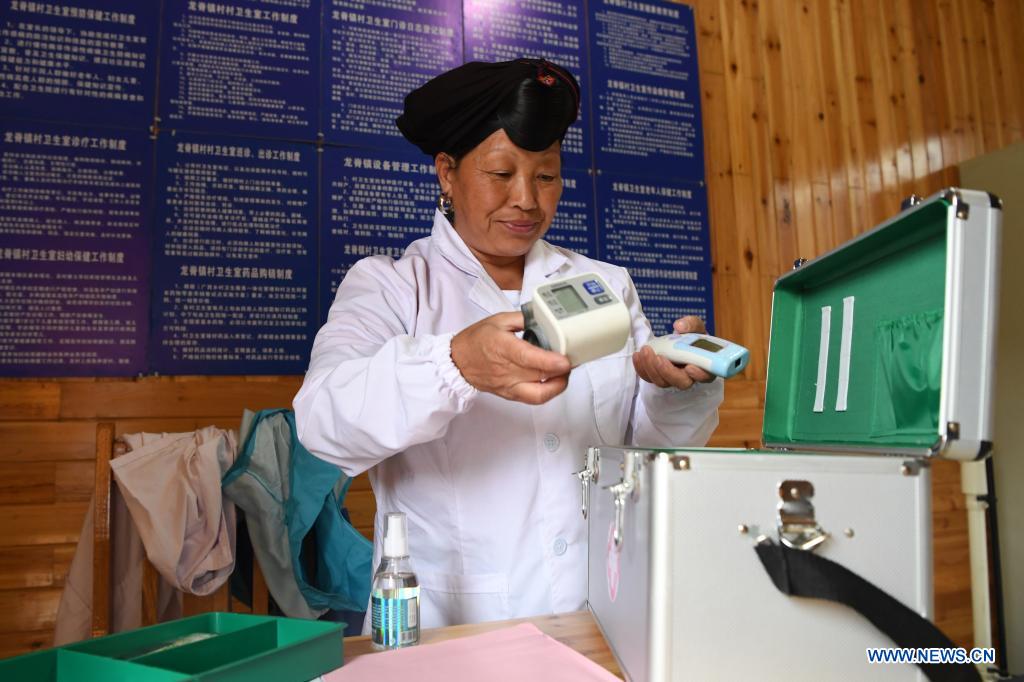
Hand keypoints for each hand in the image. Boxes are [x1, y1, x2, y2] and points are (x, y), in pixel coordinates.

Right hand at [451, 312, 571, 404]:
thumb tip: (543, 318)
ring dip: (558, 384)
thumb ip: (523, 319)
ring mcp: (509, 385)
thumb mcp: (498, 320)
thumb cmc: (476, 340)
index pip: (529, 359)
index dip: (550, 362)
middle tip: (574, 358)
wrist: (457, 362)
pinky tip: (556, 381)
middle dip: (562, 370)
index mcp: (503, 347)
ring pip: (540, 393)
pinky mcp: (511, 394)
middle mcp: (506, 369)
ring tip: (566, 372)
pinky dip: (549, 392)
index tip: (566, 360)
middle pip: (540, 375)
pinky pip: (534, 398)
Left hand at [633, 316, 715, 389]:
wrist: (678, 341)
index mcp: (704, 365)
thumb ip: (691, 324)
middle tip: (658, 357)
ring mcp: (673, 378)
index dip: (698, 374)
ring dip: (651, 368)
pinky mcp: (659, 376)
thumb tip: (679, 326)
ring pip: (662, 382)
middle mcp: (689, 376)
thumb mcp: (695, 326)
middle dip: (667, 371)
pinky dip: (641, 368)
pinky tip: (637, 356)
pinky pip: (649, 377)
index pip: (705, 376)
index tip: (689, 366)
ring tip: (645, 351)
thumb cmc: (692, 336)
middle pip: (681, 382)